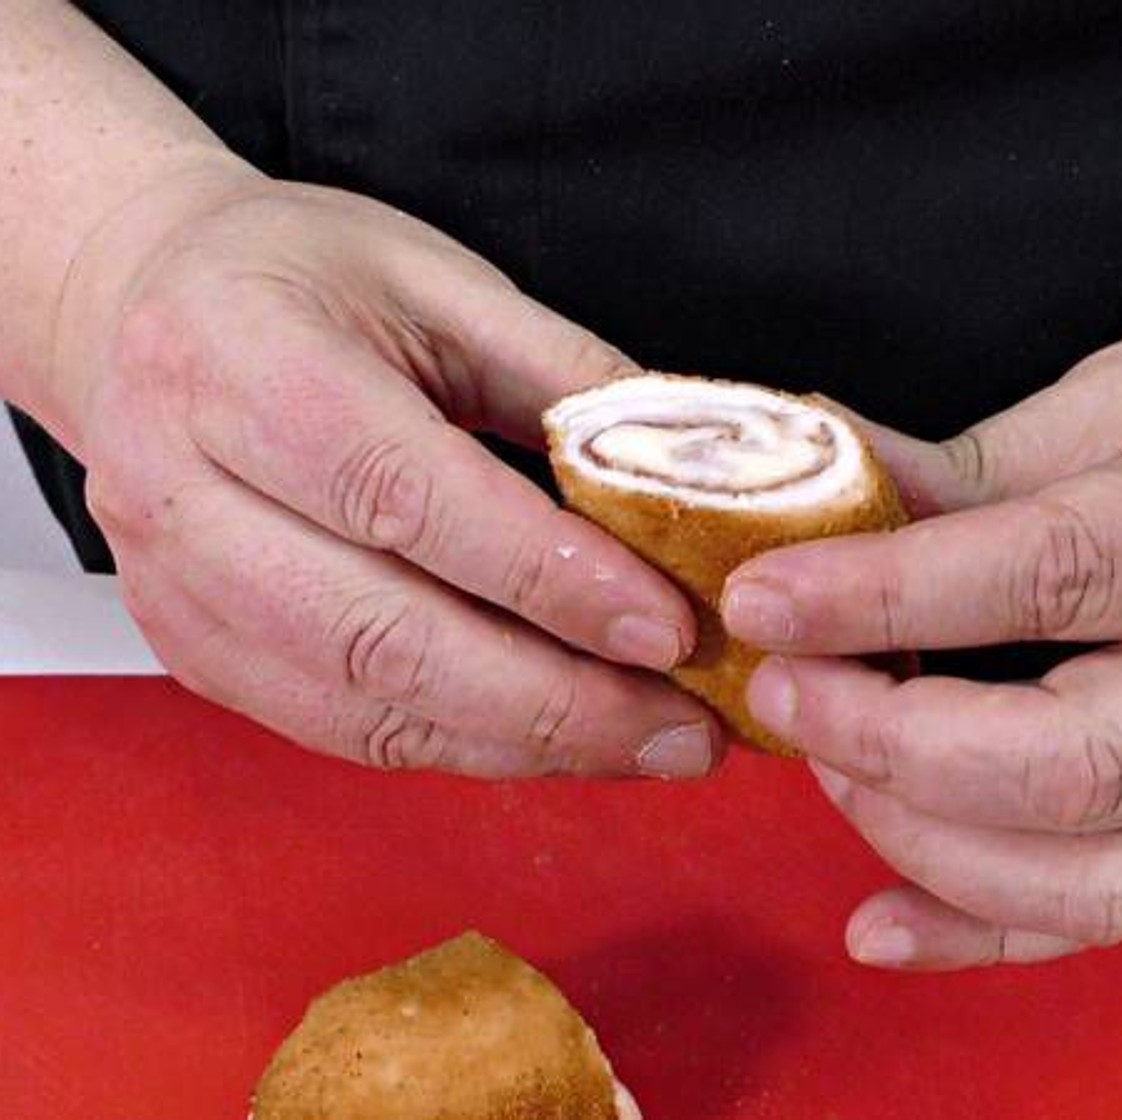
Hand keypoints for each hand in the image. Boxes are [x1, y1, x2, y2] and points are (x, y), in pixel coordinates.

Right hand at [54, 163, 721, 778]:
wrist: (145, 306)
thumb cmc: (299, 281)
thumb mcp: (441, 283)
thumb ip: (566, 376)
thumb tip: (693, 472)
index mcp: (241, 361)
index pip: (409, 495)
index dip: (548, 576)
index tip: (668, 626)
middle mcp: (182, 489)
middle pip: (382, 634)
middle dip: (556, 700)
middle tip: (684, 724)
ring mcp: (179, 586)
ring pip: (366, 706)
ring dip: (524, 743)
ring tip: (646, 743)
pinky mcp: (198, 650)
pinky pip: (344, 729)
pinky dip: (464, 746)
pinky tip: (556, 740)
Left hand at [723, 305, 1121, 967]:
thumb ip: (973, 465)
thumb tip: (815, 488)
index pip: (1053, 576)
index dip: (886, 595)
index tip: (766, 595)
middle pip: (1073, 763)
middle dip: (891, 741)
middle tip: (783, 691)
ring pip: (1092, 875)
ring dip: (921, 838)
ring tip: (827, 761)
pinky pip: (1115, 919)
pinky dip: (983, 936)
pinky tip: (879, 920)